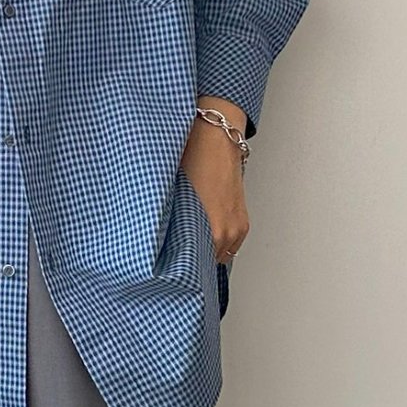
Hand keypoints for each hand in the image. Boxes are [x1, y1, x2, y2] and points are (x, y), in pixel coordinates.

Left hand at [180, 109, 248, 263]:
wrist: (215, 140)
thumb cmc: (191, 164)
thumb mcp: (175, 200)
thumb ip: (173, 228)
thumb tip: (164, 245)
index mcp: (208, 232)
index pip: (193, 266)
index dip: (181, 265)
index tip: (170, 264)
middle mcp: (225, 234)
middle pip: (206, 262)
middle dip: (193, 257)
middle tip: (178, 251)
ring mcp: (237, 229)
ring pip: (219, 255)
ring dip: (208, 250)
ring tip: (193, 239)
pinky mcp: (243, 222)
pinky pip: (231, 245)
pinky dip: (220, 242)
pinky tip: (207, 231)